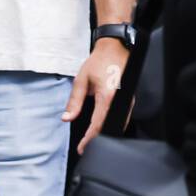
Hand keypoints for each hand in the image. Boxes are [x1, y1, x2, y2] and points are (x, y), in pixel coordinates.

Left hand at [62, 38, 130, 154]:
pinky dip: (111, 125)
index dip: (88, 139)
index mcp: (107, 96)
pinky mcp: (128, 99)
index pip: (97, 125)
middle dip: (96, 140)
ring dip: (104, 133)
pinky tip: (102, 129)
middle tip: (85, 148)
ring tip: (91, 141)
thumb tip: (67, 118)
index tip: (81, 148)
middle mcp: (120, 100)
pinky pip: (121, 117)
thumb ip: (74, 102)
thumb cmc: (100, 61)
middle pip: (108, 128)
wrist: (115, 47)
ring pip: (117, 124)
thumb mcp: (81, 80)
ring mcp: (127, 100)